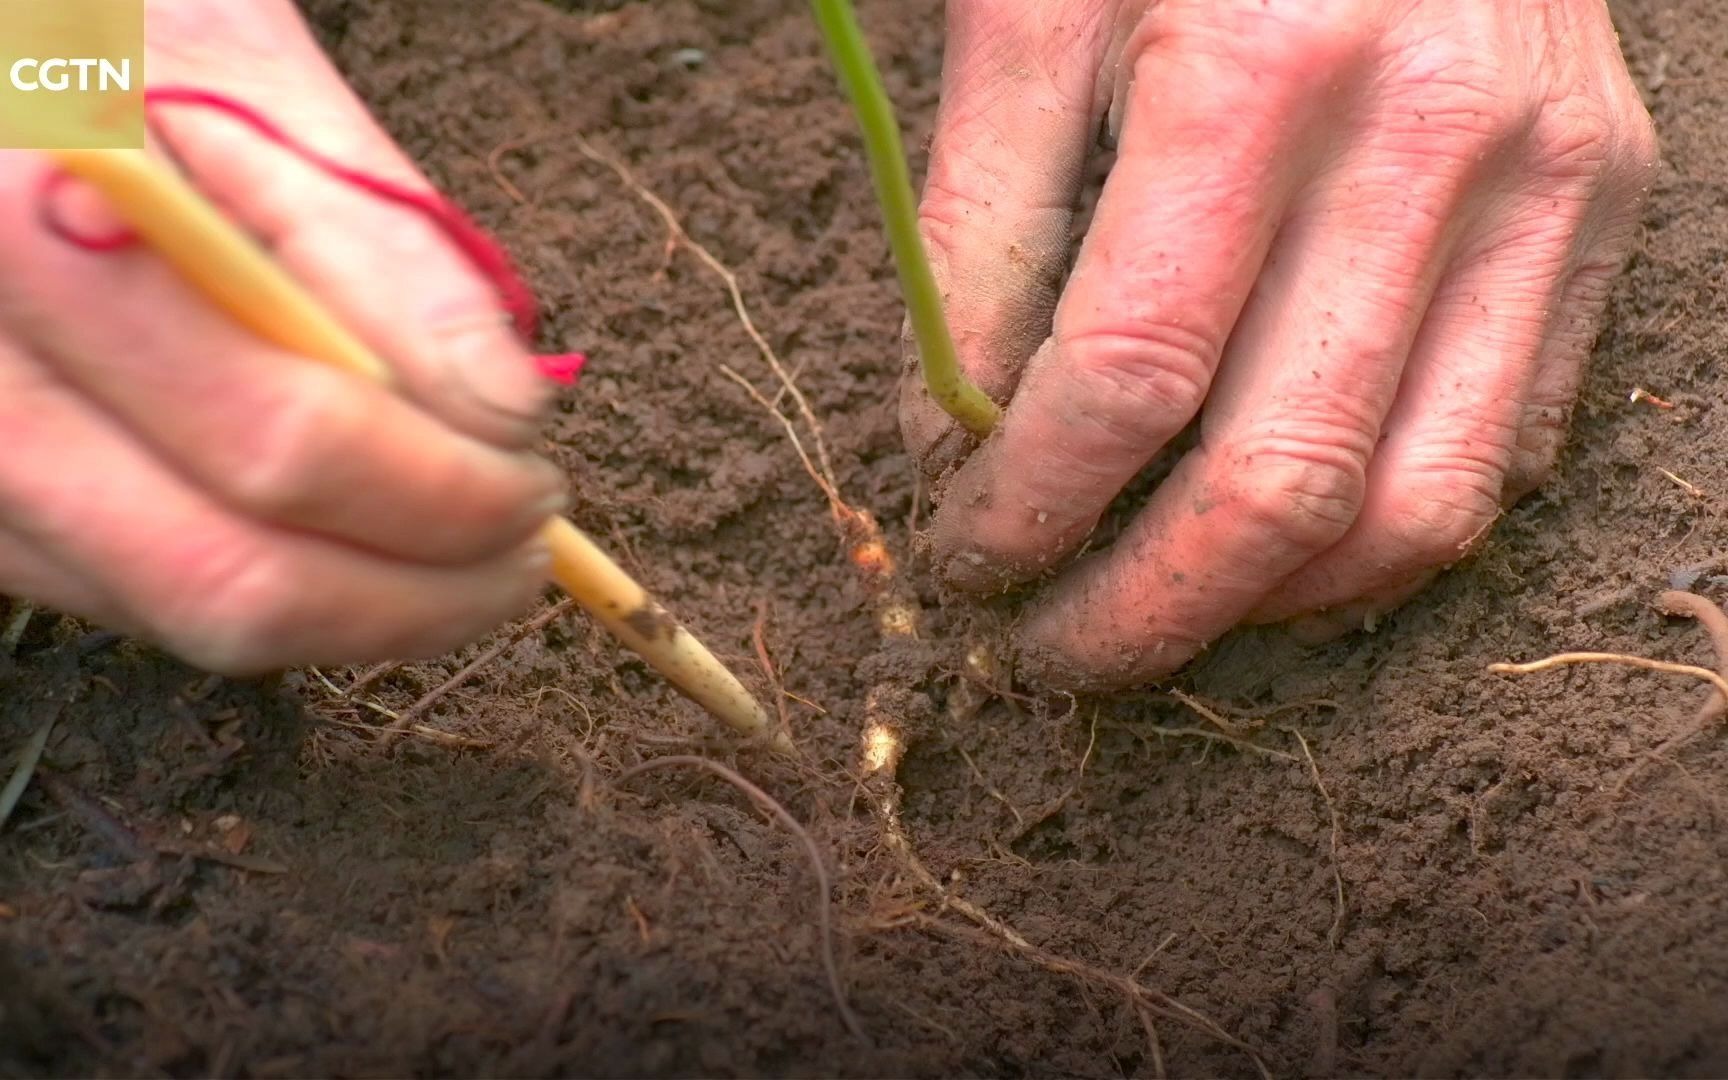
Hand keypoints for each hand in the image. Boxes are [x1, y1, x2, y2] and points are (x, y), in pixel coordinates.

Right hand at [0, 0, 561, 672]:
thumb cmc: (118, 44)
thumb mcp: (251, 83)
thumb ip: (380, 245)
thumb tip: (506, 409)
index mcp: (29, 237)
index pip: (282, 438)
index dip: (440, 490)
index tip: (535, 470)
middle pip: (236, 574)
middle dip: (423, 588)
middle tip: (525, 545)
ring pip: (196, 618)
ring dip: (369, 612)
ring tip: (466, 547)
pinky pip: (156, 605)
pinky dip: (292, 592)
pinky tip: (354, 532)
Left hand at [901, 0, 1657, 689]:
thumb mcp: (1034, 13)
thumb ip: (978, 232)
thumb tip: (951, 441)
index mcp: (1261, 68)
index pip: (1126, 378)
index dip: (1024, 508)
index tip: (964, 559)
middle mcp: (1437, 131)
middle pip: (1283, 482)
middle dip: (1142, 610)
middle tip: (1052, 648)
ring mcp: (1548, 173)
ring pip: (1422, 505)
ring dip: (1269, 605)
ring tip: (1161, 611)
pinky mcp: (1605, 199)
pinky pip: (1508, 444)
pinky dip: (1381, 534)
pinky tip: (1282, 540)